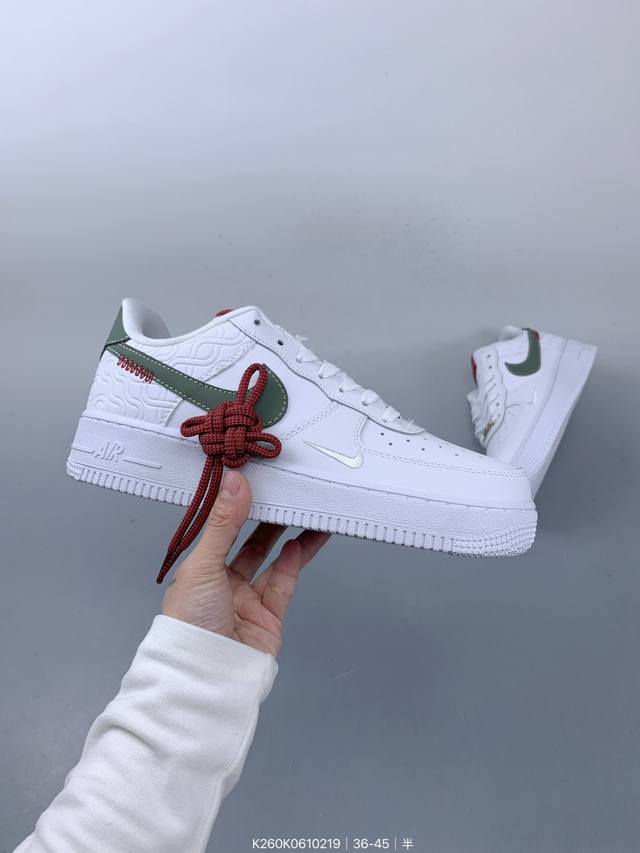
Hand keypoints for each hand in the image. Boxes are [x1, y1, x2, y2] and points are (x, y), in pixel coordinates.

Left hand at [162, 470, 329, 655]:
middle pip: (251, 543)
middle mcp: (224, 583)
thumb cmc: (192, 623)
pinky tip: (301, 544)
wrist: (207, 678)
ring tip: (307, 514)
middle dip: (269, 519)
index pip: (223, 530)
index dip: (239, 506)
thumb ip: (224, 524)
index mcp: (201, 569)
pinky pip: (284, 584)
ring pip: (273, 562)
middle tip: (286, 494)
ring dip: (290, 538)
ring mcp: (248, 601)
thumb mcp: (204, 566)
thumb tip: (234, 482)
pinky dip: (293, 564)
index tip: (256, 480)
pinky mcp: (269, 617)